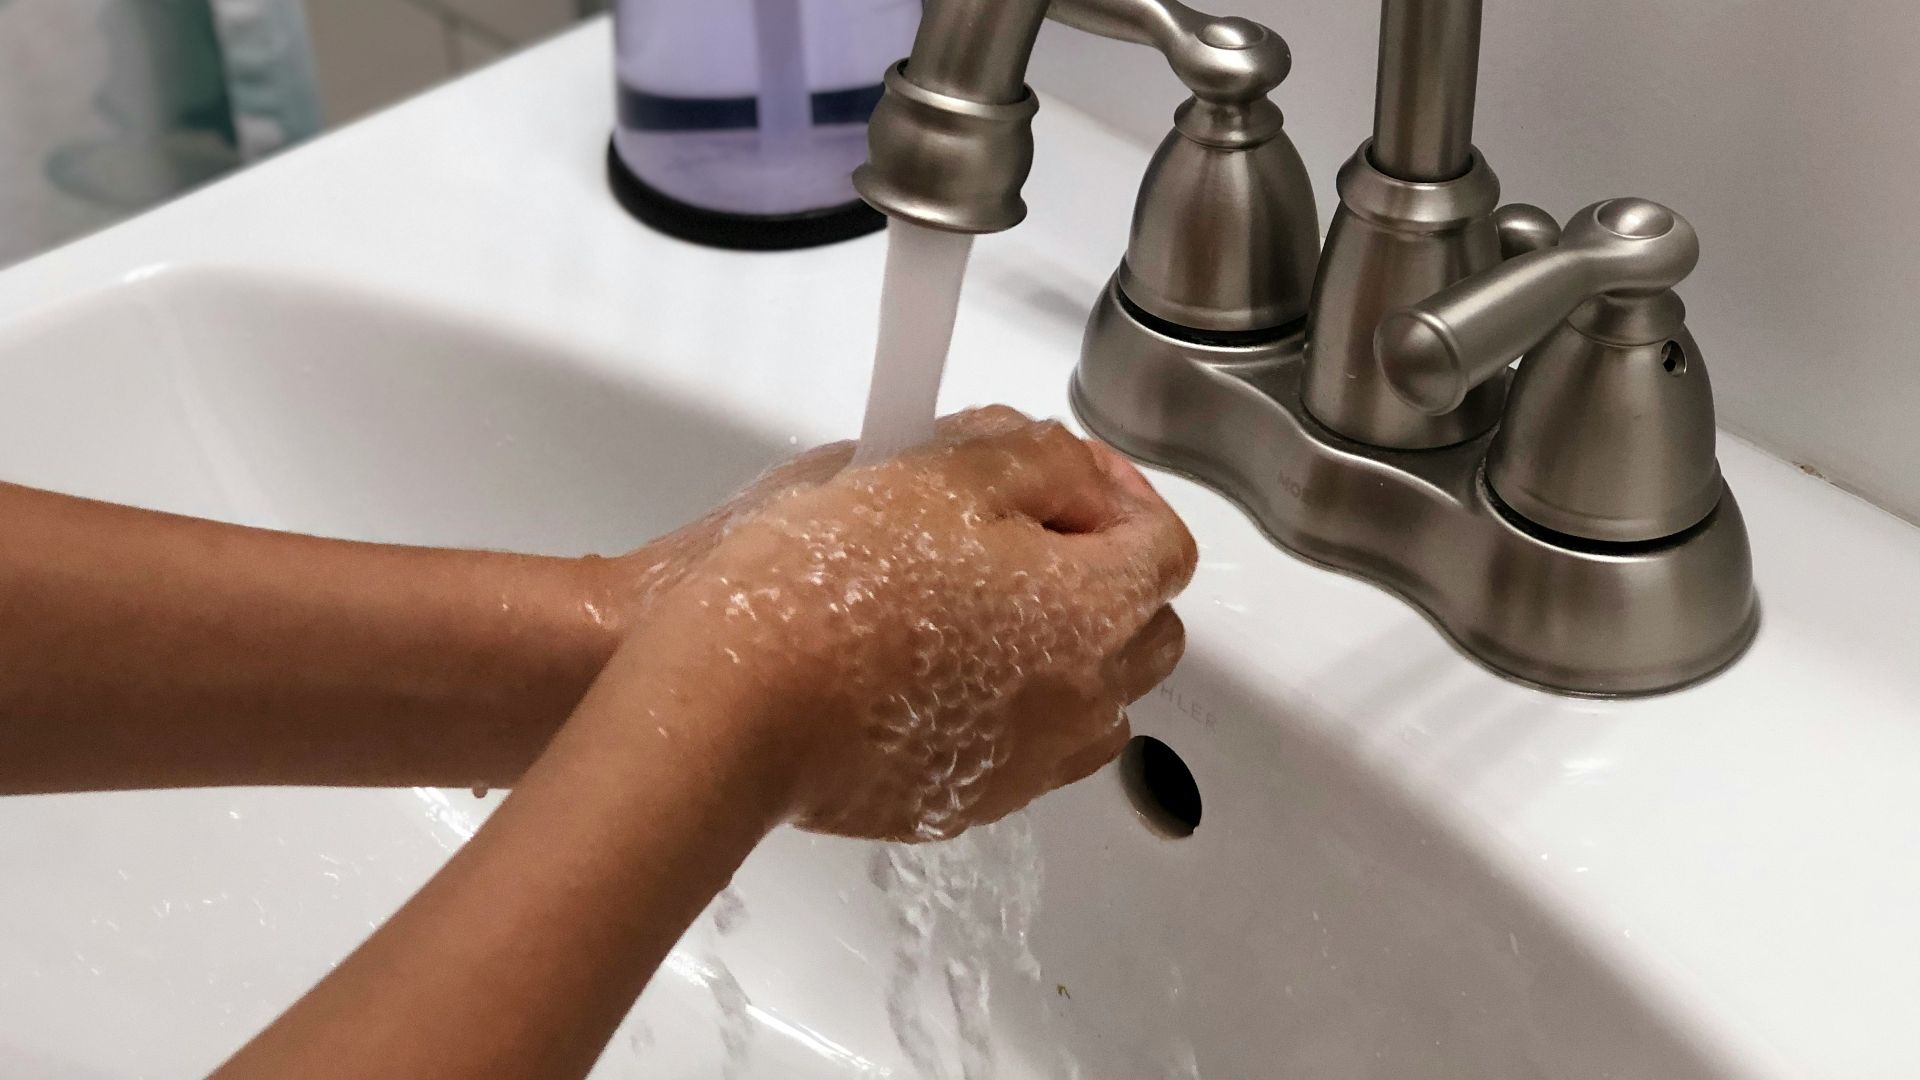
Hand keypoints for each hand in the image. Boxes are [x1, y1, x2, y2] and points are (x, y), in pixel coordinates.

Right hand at [623, 407, 1197, 841]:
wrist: (731, 708)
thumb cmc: (824, 586)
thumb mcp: (938, 471)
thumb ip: (1030, 454)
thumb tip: (1066, 467)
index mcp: (1092, 610)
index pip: (1164, 544)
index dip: (1115, 489)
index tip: (1057, 468)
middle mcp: (1080, 700)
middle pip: (1146, 629)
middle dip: (1103, 569)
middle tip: (1025, 529)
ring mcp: (1025, 763)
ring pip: (1094, 700)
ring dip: (1068, 646)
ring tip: (988, 604)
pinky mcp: (964, 802)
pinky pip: (1025, 749)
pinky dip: (1012, 705)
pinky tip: (941, 665)